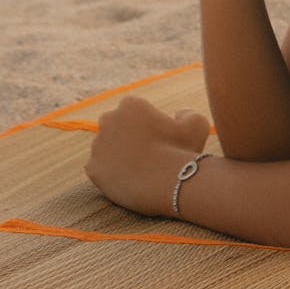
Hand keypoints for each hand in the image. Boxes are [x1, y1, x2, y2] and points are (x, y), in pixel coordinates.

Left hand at [85, 96, 210, 215]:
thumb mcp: (197, 124)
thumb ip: (187, 114)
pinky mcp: (92, 168)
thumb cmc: (182, 151)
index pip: (133, 111)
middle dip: (125, 135)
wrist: (168, 184)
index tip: (157, 138)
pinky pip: (98, 169)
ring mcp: (98, 145)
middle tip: (144, 152)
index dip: (146, 124)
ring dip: (116, 155)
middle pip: (114, 125)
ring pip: (105, 148)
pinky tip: (126, 180)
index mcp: (130, 104)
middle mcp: (109, 120)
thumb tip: (178, 115)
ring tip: (136, 169)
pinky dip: (109, 174)